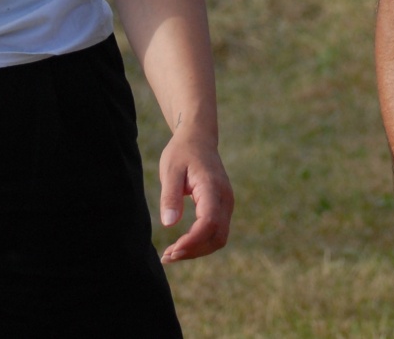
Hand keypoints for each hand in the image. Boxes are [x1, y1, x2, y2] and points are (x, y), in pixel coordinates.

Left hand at [156, 124, 231, 262]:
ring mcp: (226, 204)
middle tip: (167, 256)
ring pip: (219, 238)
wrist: (198, 138)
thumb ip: (170, 196)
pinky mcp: (222, 208)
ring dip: (197, 251)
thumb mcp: (170, 170)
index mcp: (212, 187)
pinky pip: (216, 232)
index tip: (172, 250)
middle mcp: (225, 198)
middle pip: (217, 236)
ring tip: (171, 255)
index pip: (209, 222)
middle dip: (193, 251)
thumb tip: (169, 224)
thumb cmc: (182, 152)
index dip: (193, 241)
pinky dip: (200, 244)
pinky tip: (181, 246)